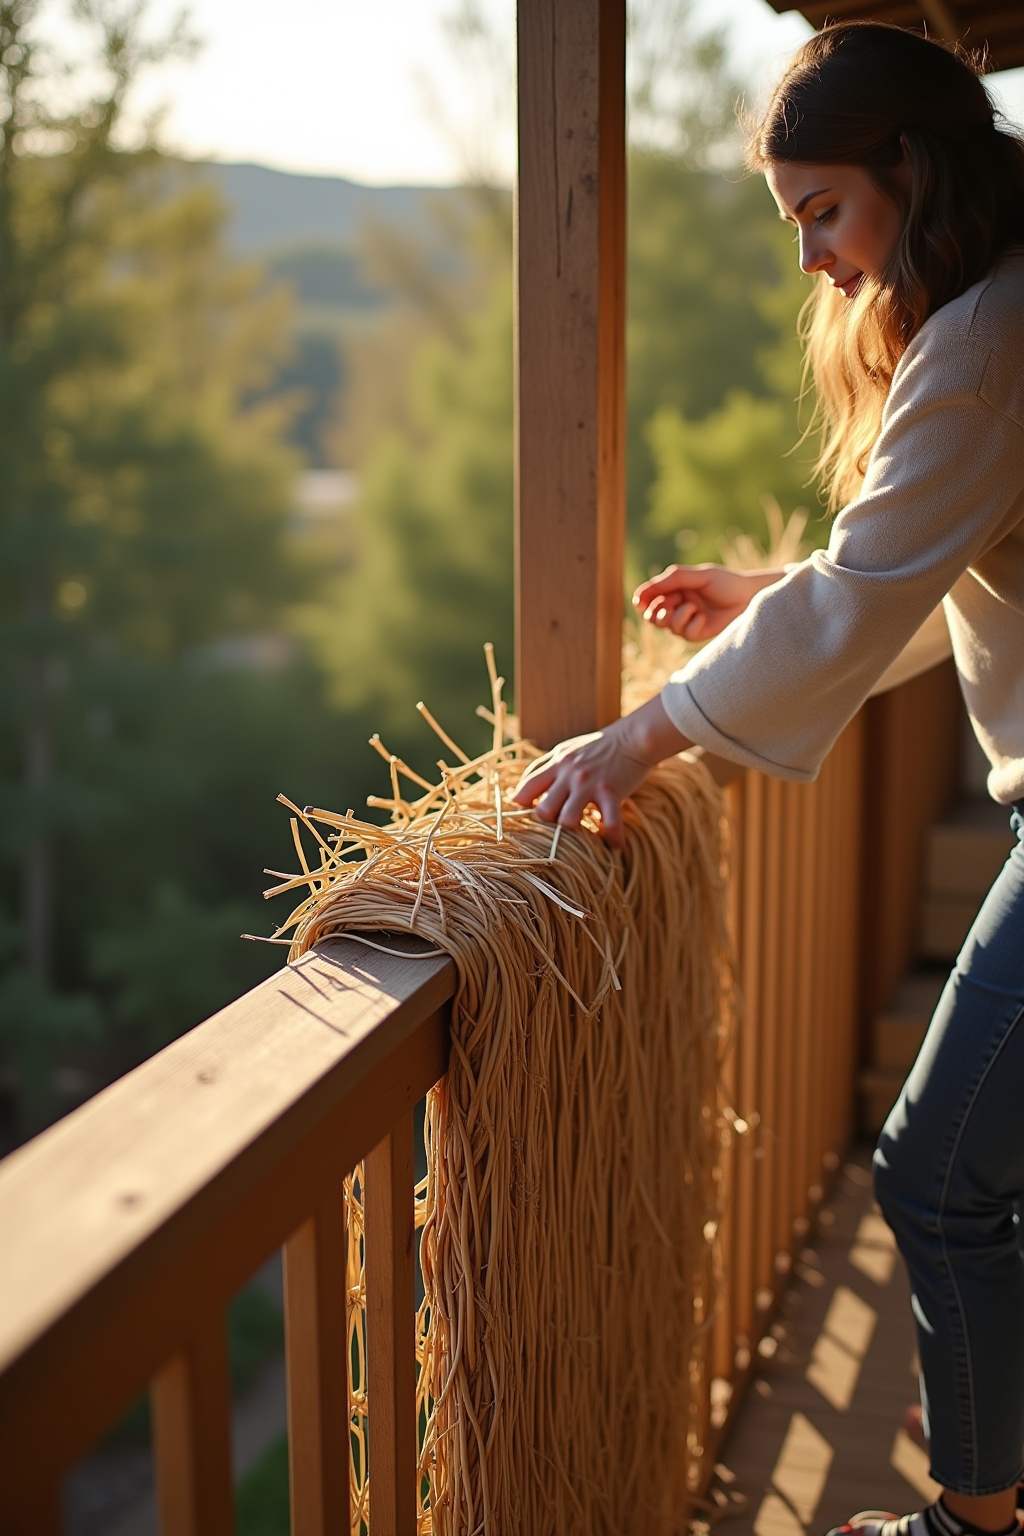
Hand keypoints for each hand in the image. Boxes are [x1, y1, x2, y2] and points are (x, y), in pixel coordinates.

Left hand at [512, 696, 690, 849]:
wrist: (633, 737)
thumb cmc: (599, 746)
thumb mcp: (568, 751)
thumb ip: (548, 768)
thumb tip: (526, 788)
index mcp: (557, 763)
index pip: (527, 787)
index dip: (521, 805)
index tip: (527, 815)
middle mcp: (568, 774)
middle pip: (543, 809)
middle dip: (547, 824)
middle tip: (557, 828)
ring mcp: (589, 783)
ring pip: (568, 819)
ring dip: (574, 834)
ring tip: (582, 838)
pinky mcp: (611, 791)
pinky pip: (610, 821)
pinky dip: (613, 837)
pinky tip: (615, 843)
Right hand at [633, 563, 782, 641]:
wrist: (750, 597)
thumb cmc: (726, 583)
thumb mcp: (697, 576)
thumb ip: (672, 580)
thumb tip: (642, 593)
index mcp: (676, 589)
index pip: (651, 597)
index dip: (643, 600)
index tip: (639, 602)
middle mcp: (679, 605)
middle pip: (654, 616)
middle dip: (656, 614)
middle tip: (666, 609)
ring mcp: (688, 620)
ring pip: (669, 626)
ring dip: (677, 617)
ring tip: (693, 608)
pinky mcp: (699, 633)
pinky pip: (685, 634)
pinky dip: (692, 625)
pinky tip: (704, 618)